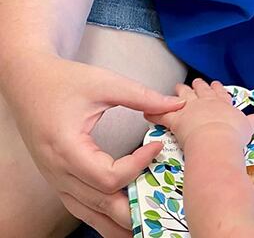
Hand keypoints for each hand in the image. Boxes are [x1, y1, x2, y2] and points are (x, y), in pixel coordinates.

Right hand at [1, 52, 185, 237]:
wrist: (28, 82)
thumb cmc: (63, 81)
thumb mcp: (105, 83)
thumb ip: (142, 96)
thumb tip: (178, 105)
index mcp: (66, 148)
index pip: (108, 176)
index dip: (138, 166)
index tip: (156, 146)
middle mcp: (58, 171)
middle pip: (101, 204)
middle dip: (135, 208)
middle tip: (165, 202)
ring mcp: (56, 179)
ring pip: (90, 213)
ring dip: (120, 219)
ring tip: (150, 220)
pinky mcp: (58, 180)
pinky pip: (82, 207)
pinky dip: (104, 215)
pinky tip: (126, 216)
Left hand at [145, 79, 253, 149]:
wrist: (217, 140)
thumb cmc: (233, 135)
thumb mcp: (246, 128)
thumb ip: (249, 122)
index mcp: (222, 103)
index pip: (219, 93)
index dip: (217, 88)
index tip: (216, 85)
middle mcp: (206, 102)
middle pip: (201, 89)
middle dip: (198, 86)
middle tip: (195, 83)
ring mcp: (190, 108)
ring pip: (183, 95)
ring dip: (180, 91)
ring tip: (177, 88)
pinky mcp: (176, 119)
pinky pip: (162, 114)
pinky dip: (155, 113)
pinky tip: (149, 112)